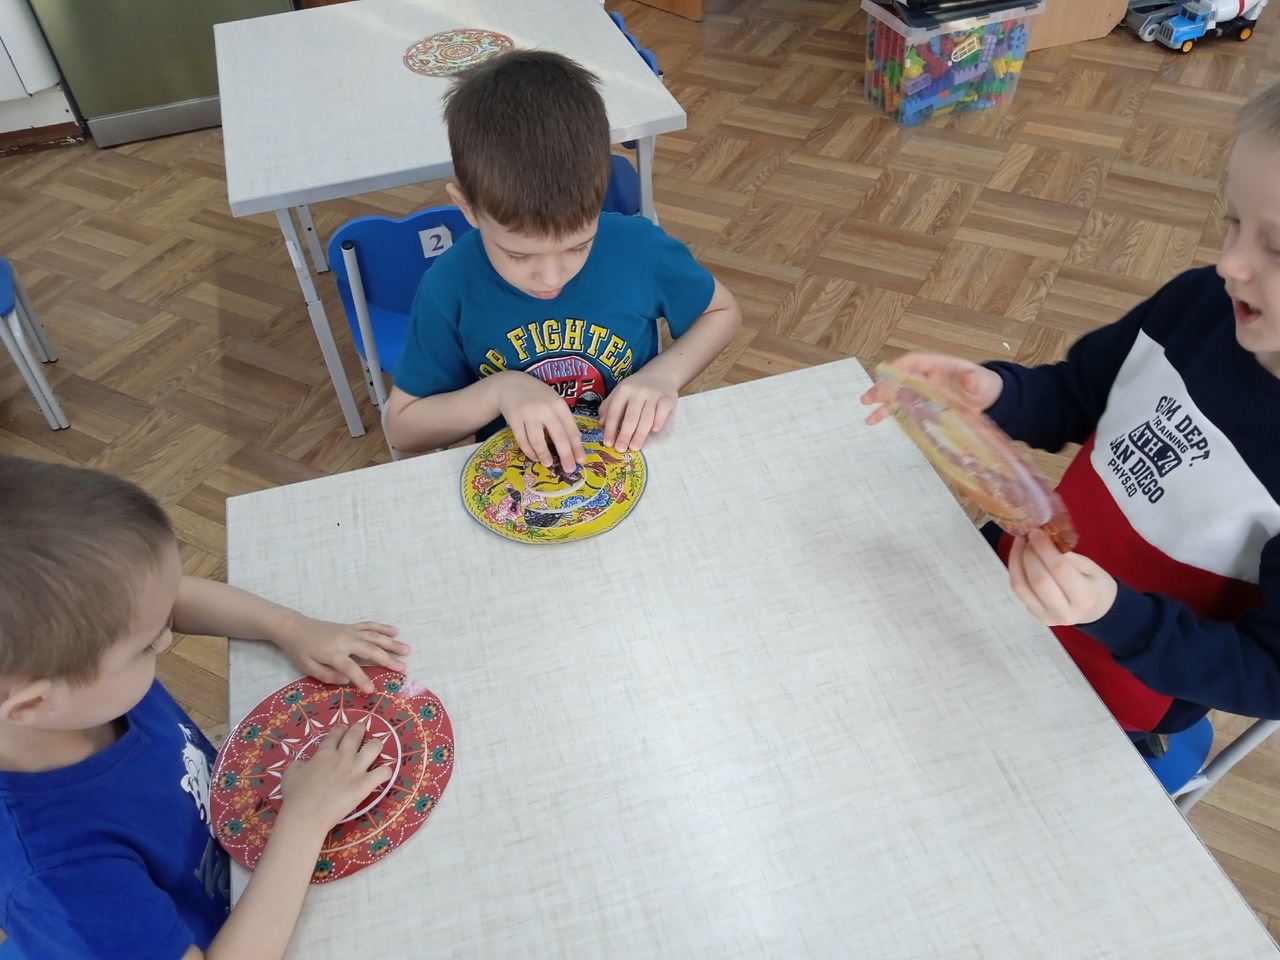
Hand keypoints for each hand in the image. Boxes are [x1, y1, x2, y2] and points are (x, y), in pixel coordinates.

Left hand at [274, 615, 406, 692]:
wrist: (295, 627)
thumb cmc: (300, 650)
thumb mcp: (308, 667)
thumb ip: (327, 675)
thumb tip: (346, 680)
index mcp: (333, 653)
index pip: (351, 668)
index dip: (361, 679)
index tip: (372, 690)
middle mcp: (345, 640)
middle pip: (370, 650)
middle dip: (387, 659)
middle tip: (403, 668)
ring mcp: (350, 631)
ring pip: (374, 636)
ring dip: (391, 643)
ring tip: (406, 650)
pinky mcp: (350, 627)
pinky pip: (369, 626)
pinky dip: (382, 628)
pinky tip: (395, 631)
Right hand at [279, 722, 391, 828]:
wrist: (307, 814)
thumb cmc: (296, 796)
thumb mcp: (290, 774)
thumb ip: (298, 764)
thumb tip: (303, 763)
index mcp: (324, 754)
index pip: (336, 734)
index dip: (341, 729)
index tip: (344, 728)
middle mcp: (342, 757)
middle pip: (356, 735)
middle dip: (360, 728)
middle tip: (362, 728)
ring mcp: (356, 769)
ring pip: (374, 747)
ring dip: (377, 744)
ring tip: (377, 745)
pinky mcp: (365, 784)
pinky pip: (383, 772)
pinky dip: (386, 771)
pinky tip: (384, 773)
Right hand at [493, 371, 585, 468]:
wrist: (511, 385)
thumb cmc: (537, 396)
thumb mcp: (553, 401)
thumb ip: (562, 419)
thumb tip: (574, 445)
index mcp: (559, 405)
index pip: (571, 428)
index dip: (577, 446)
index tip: (581, 460)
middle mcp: (545, 408)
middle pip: (558, 435)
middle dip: (565, 455)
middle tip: (569, 469)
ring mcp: (528, 413)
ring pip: (538, 440)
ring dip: (544, 455)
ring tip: (548, 464)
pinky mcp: (514, 419)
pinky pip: (522, 439)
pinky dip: (529, 451)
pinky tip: (534, 457)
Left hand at [598, 368, 678, 450]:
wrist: (660, 374)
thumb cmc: (636, 388)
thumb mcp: (620, 392)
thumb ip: (609, 406)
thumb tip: (601, 423)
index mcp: (623, 390)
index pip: (614, 412)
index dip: (610, 428)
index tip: (608, 443)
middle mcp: (638, 391)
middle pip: (631, 416)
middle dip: (625, 434)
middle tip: (621, 449)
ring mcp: (654, 394)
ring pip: (646, 417)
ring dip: (640, 434)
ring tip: (635, 447)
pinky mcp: (668, 398)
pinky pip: (663, 411)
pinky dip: (659, 420)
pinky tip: (655, 431)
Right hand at [860, 352, 1003, 424]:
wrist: (990, 399)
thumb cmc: (984, 385)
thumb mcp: (981, 382)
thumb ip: (973, 380)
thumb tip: (969, 378)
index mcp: (936, 365)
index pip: (912, 362)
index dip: (897, 368)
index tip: (883, 375)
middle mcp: (926, 378)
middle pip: (899, 380)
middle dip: (883, 388)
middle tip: (868, 398)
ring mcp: (924, 393)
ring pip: (899, 396)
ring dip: (883, 404)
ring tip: (868, 415)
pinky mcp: (925, 407)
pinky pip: (906, 409)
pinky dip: (893, 414)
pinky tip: (878, 421)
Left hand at [1008, 528, 1116, 625]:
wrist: (1095, 611)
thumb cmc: (1096, 585)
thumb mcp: (1091, 568)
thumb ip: (1068, 556)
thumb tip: (1044, 538)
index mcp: (1085, 598)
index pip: (1059, 570)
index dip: (1044, 549)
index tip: (1036, 532)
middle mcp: (1064, 612)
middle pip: (1038, 580)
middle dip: (1029, 554)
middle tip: (1028, 536)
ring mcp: (1046, 616)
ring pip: (1022, 586)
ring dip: (1017, 560)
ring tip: (1020, 543)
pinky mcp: (1033, 614)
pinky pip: (1018, 590)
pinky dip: (1014, 570)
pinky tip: (1018, 555)